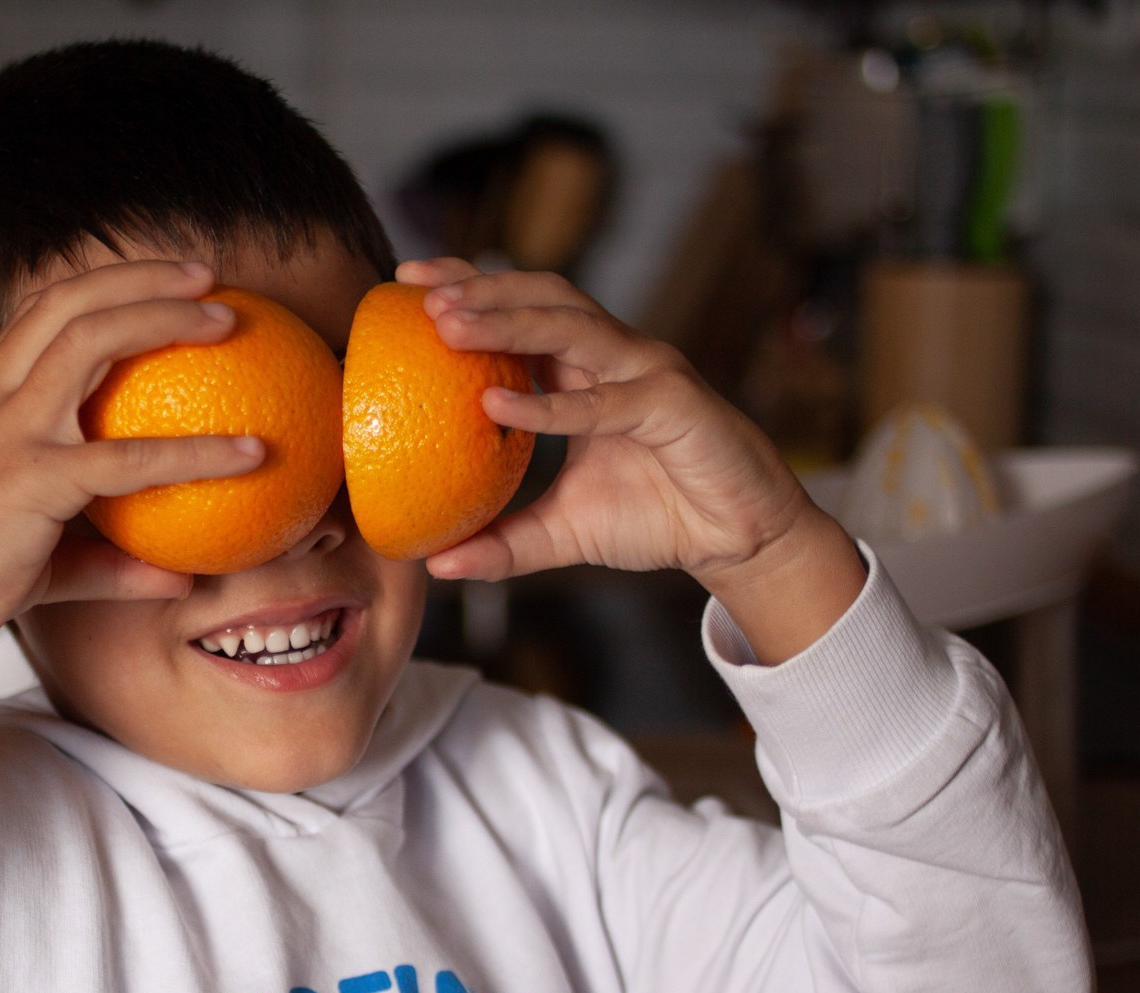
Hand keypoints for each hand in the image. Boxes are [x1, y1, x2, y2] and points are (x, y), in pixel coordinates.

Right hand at [0, 260, 264, 725]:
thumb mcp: (43, 565)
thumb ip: (110, 564)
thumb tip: (179, 579)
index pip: (41, 314)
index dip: (103, 285)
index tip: (164, 283)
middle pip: (67, 302)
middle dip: (140, 274)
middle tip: (208, 277)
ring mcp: (8, 433)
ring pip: (91, 341)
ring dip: (165, 317)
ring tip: (228, 319)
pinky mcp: (30, 480)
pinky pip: (128, 459)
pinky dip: (197, 452)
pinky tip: (250, 454)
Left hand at [399, 258, 864, 662]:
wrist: (735, 540)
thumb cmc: (655, 517)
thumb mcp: (561, 534)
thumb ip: (502, 544)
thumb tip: (436, 565)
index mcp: (586, 369)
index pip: (522, 309)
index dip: (469, 285)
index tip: (404, 281)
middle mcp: (615, 356)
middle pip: (543, 298)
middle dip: (481, 287)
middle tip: (418, 292)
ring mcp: (647, 373)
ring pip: (571, 329)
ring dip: (506, 322)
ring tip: (446, 324)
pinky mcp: (674, 406)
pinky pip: (603, 402)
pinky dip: (549, 403)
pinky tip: (495, 406)